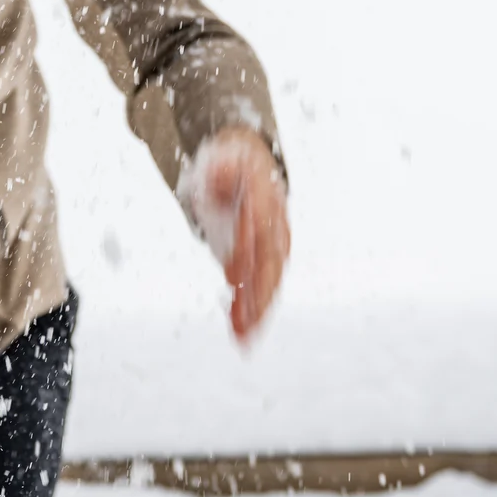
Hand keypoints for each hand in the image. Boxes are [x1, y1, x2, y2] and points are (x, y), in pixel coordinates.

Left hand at [181, 125, 291, 341]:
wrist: (248, 161)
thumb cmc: (231, 162)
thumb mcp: (222, 158)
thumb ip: (221, 170)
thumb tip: (221, 173)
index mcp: (263, 197)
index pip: (256, 226)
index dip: (245, 251)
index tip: (231, 275)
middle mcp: (275, 224)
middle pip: (268, 262)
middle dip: (256, 292)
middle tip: (244, 320)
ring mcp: (274, 243)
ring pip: (269, 281)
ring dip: (256, 310)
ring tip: (243, 338)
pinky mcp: (267, 259)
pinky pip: (264, 287)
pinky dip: (254, 311)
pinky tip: (242, 335)